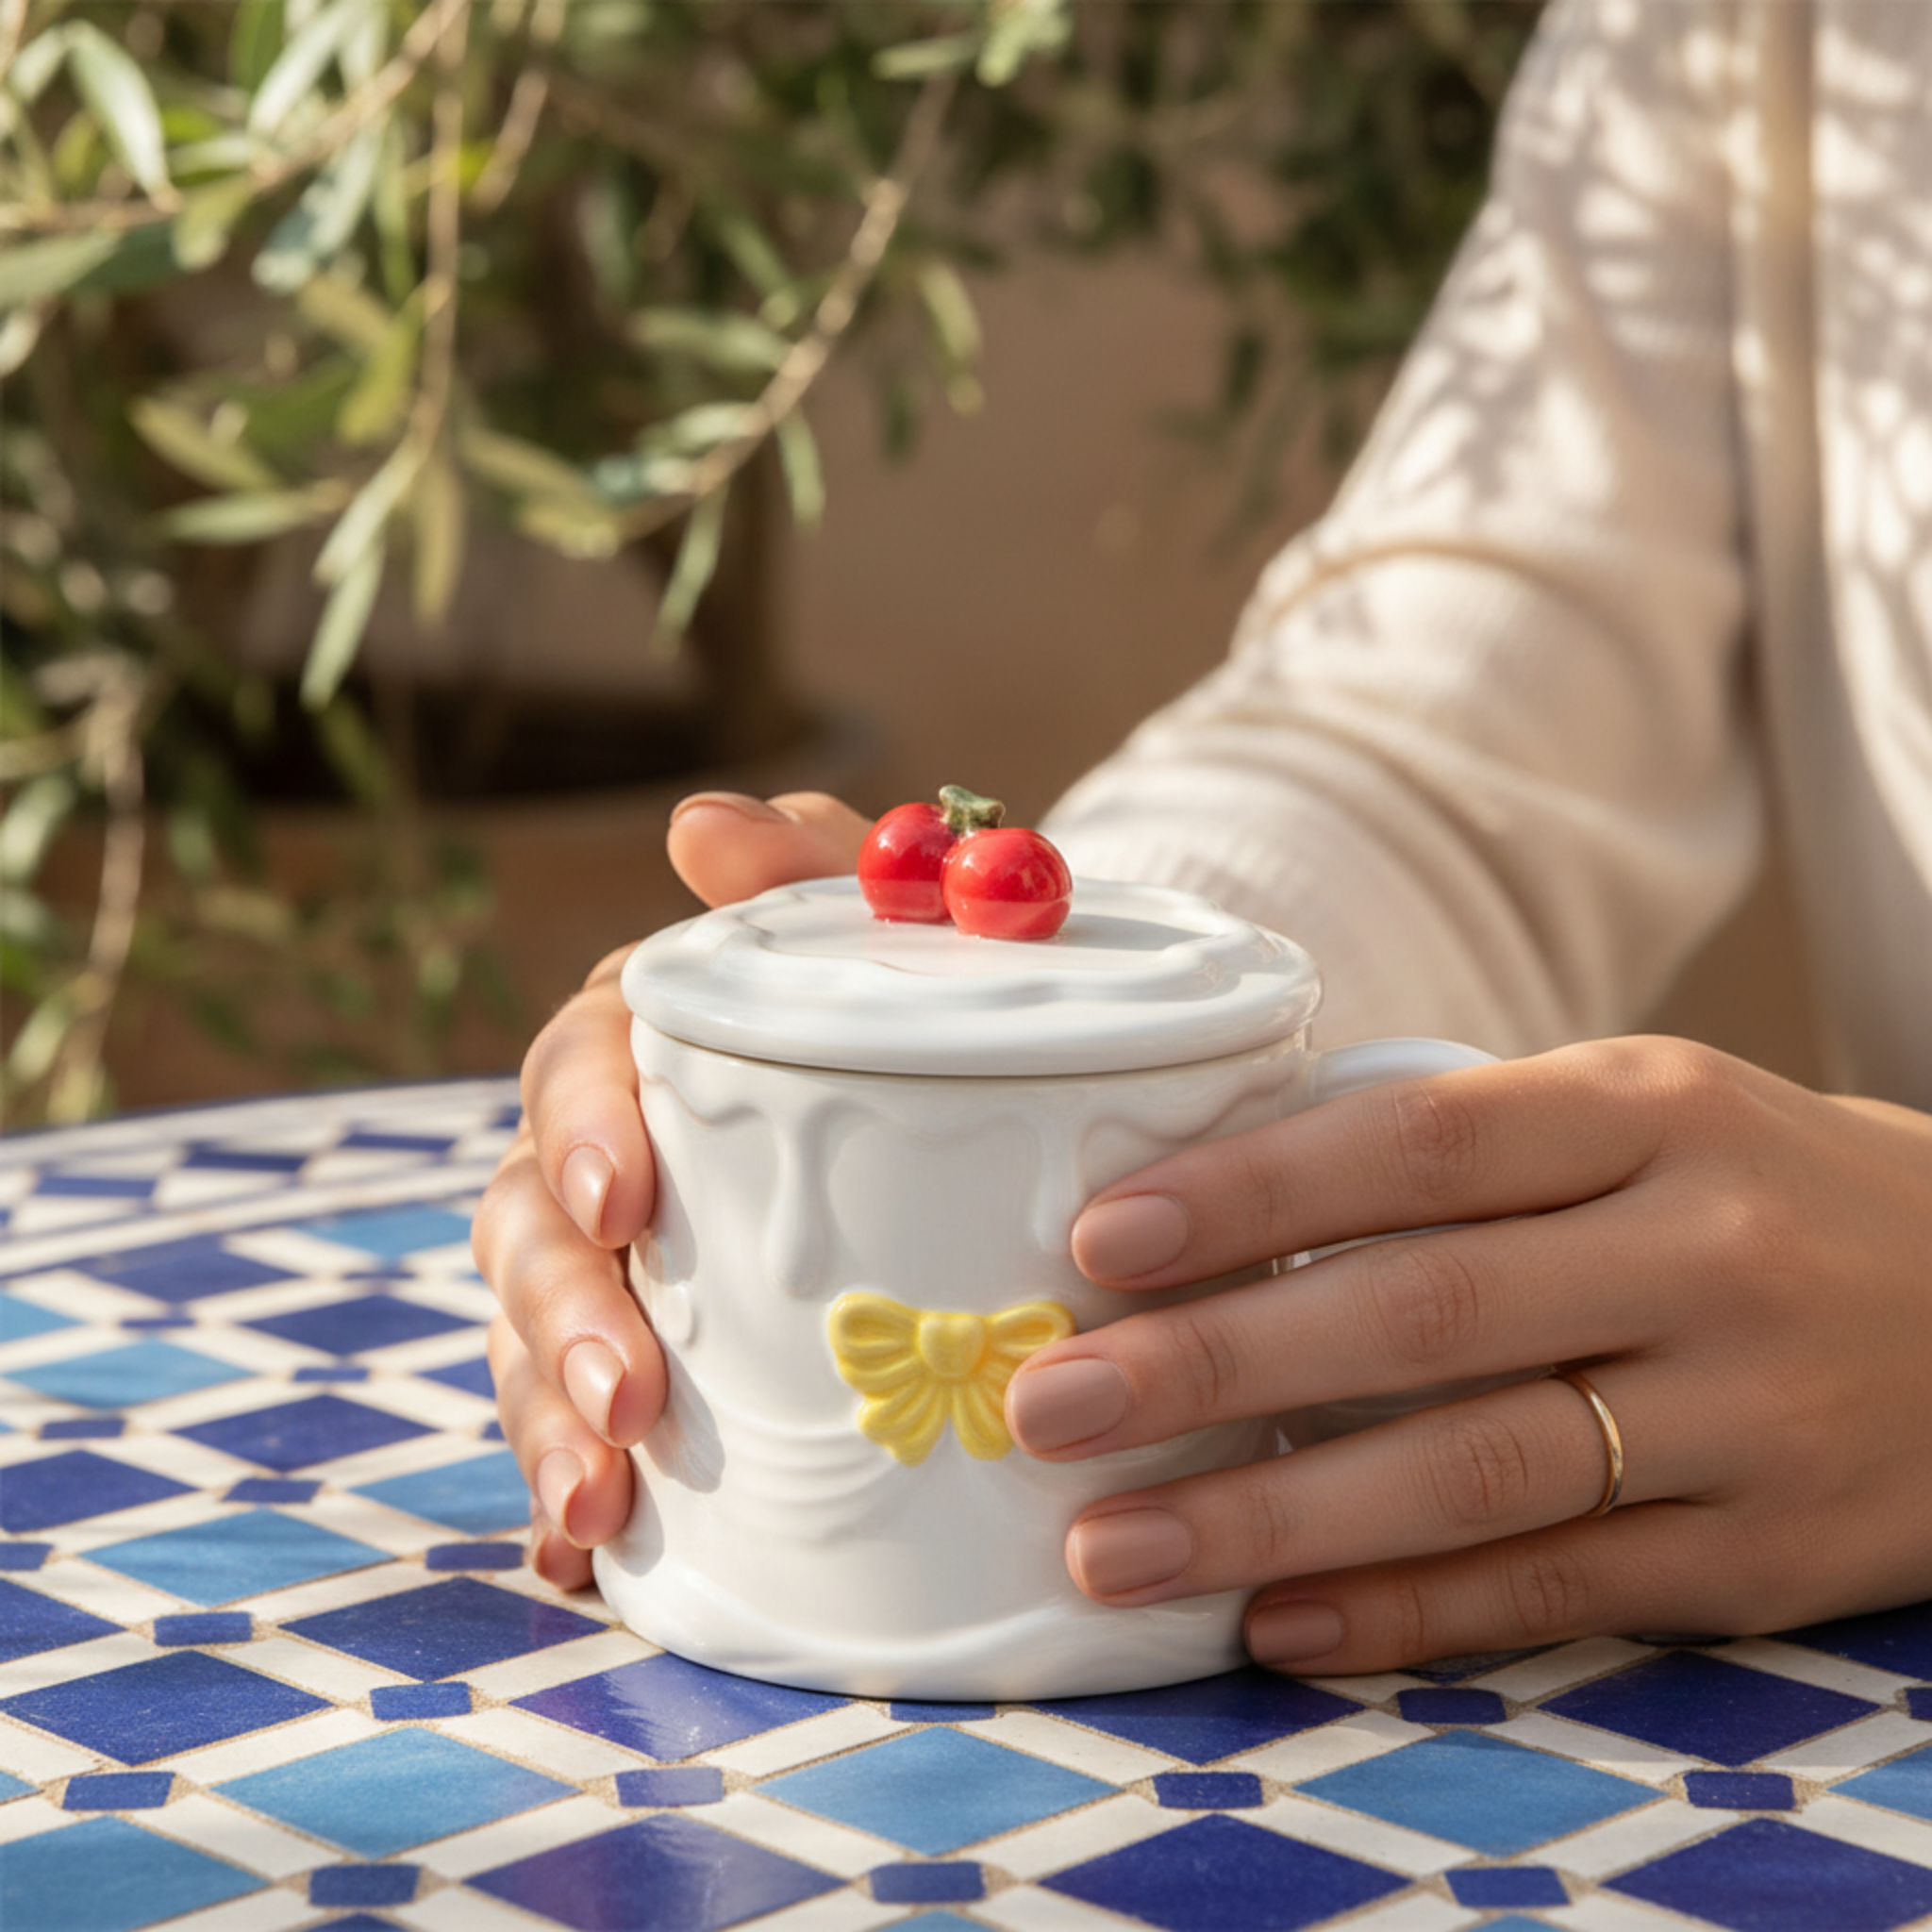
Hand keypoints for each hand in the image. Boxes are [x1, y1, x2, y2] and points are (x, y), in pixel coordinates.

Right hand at [473, 791, 868, 1586]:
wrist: (992, 1114)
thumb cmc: (920, 1015)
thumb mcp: (896, 930)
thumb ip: (820, 867)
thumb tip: (696, 824)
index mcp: (651, 1041)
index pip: (577, 1064)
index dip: (583, 1124)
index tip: (629, 1195)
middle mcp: (611, 1151)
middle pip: (529, 1219)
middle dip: (560, 1309)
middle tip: (629, 1399)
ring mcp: (619, 1269)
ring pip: (533, 1335)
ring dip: (547, 1418)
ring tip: (597, 1502)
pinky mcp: (646, 1370)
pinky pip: (576, 1429)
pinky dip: (569, 1492)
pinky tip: (589, 1559)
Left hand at [1004, 1037, 1931, 1672]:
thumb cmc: (1750, 1192)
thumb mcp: (1638, 1116)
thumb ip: (1461, 1158)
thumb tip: (1210, 1217)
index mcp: (1652, 1109)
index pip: (1420, 1144)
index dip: (1252, 1195)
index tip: (1101, 1244)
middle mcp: (1704, 1253)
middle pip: (1424, 1314)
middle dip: (1214, 1366)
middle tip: (1051, 1407)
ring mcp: (1745, 1413)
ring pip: (1477, 1473)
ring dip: (1275, 1518)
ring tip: (1118, 1547)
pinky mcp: (1768, 1555)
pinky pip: (1560, 1590)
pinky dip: (1407, 1613)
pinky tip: (1279, 1626)